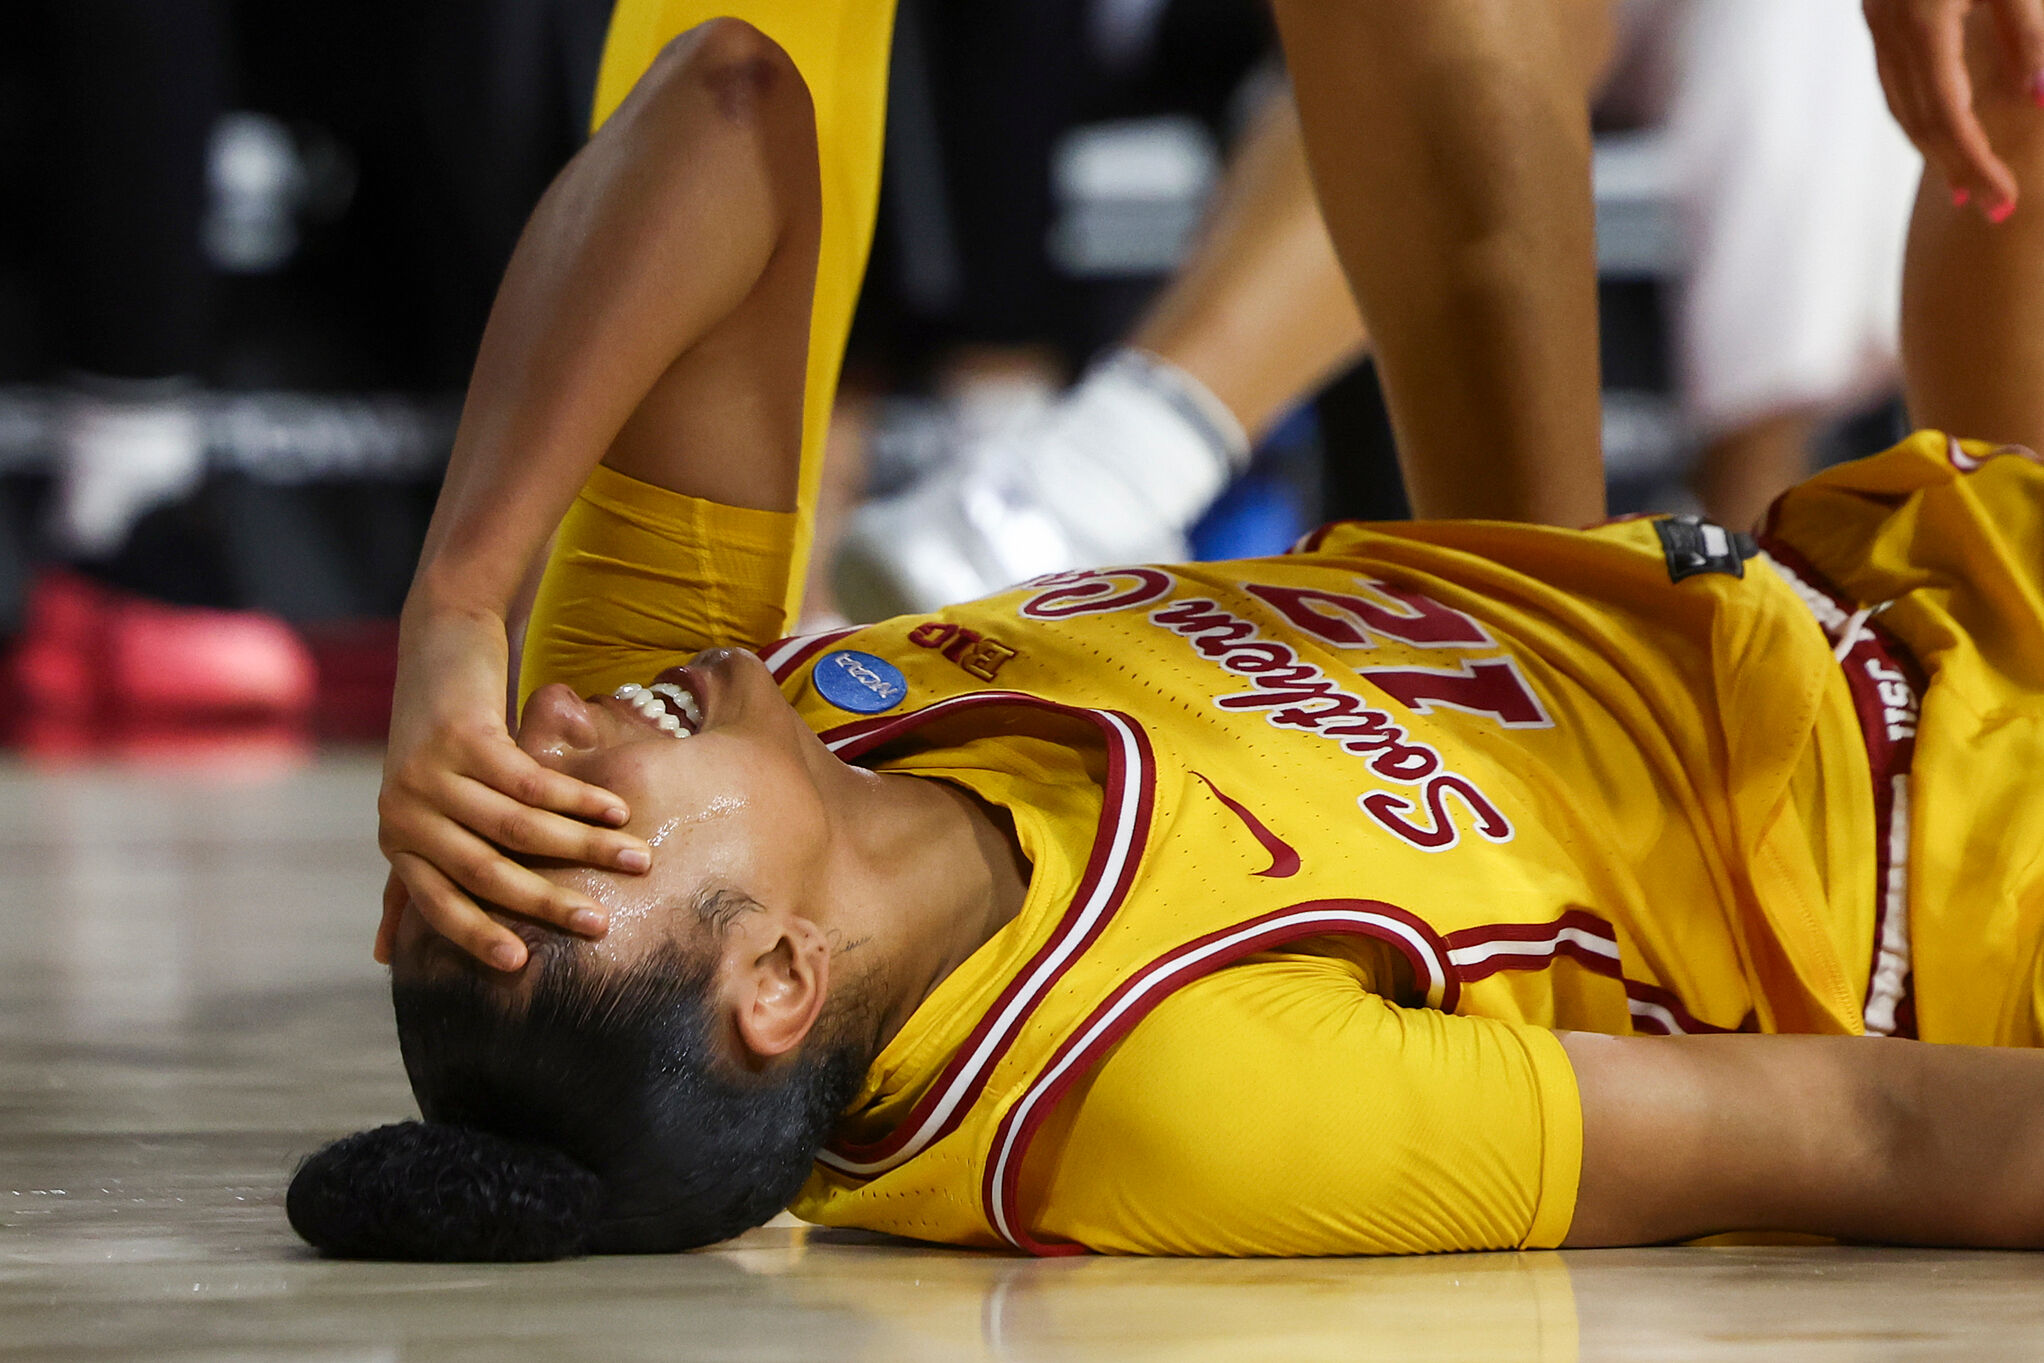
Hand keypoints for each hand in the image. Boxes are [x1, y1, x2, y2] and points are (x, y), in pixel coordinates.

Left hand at [374, 603, 649, 970]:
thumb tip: (382, 954)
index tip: (522, 963)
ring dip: (585, 847)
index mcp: (397, 838)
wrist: (441, 643)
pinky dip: (582, 799)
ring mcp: (432, 773)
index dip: (477, 934)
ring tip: (637, 861)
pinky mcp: (465, 737)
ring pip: (520, 827)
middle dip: (548, 902)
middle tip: (601, 926)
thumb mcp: (424, 807)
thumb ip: (413, 870)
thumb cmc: (445, 738)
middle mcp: (405, 810)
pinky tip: (620, 810)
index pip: (437, 903)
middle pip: (485, 872)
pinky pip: (534, 782)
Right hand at [1864, 0, 2043, 219]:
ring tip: (1965, 184)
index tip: (2004, 199)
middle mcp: (1889, 28)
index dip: (1975, 161)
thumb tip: (2041, 98)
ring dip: (1932, 150)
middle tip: (1992, 207)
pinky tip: (1941, 130)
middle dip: (1955, 167)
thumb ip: (2027, 33)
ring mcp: (1878, 21)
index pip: (1948, 112)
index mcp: (1923, 20)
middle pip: (1918, 119)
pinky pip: (1894, 80)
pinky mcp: (1881, 13)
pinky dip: (1919, 114)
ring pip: (1899, 104)